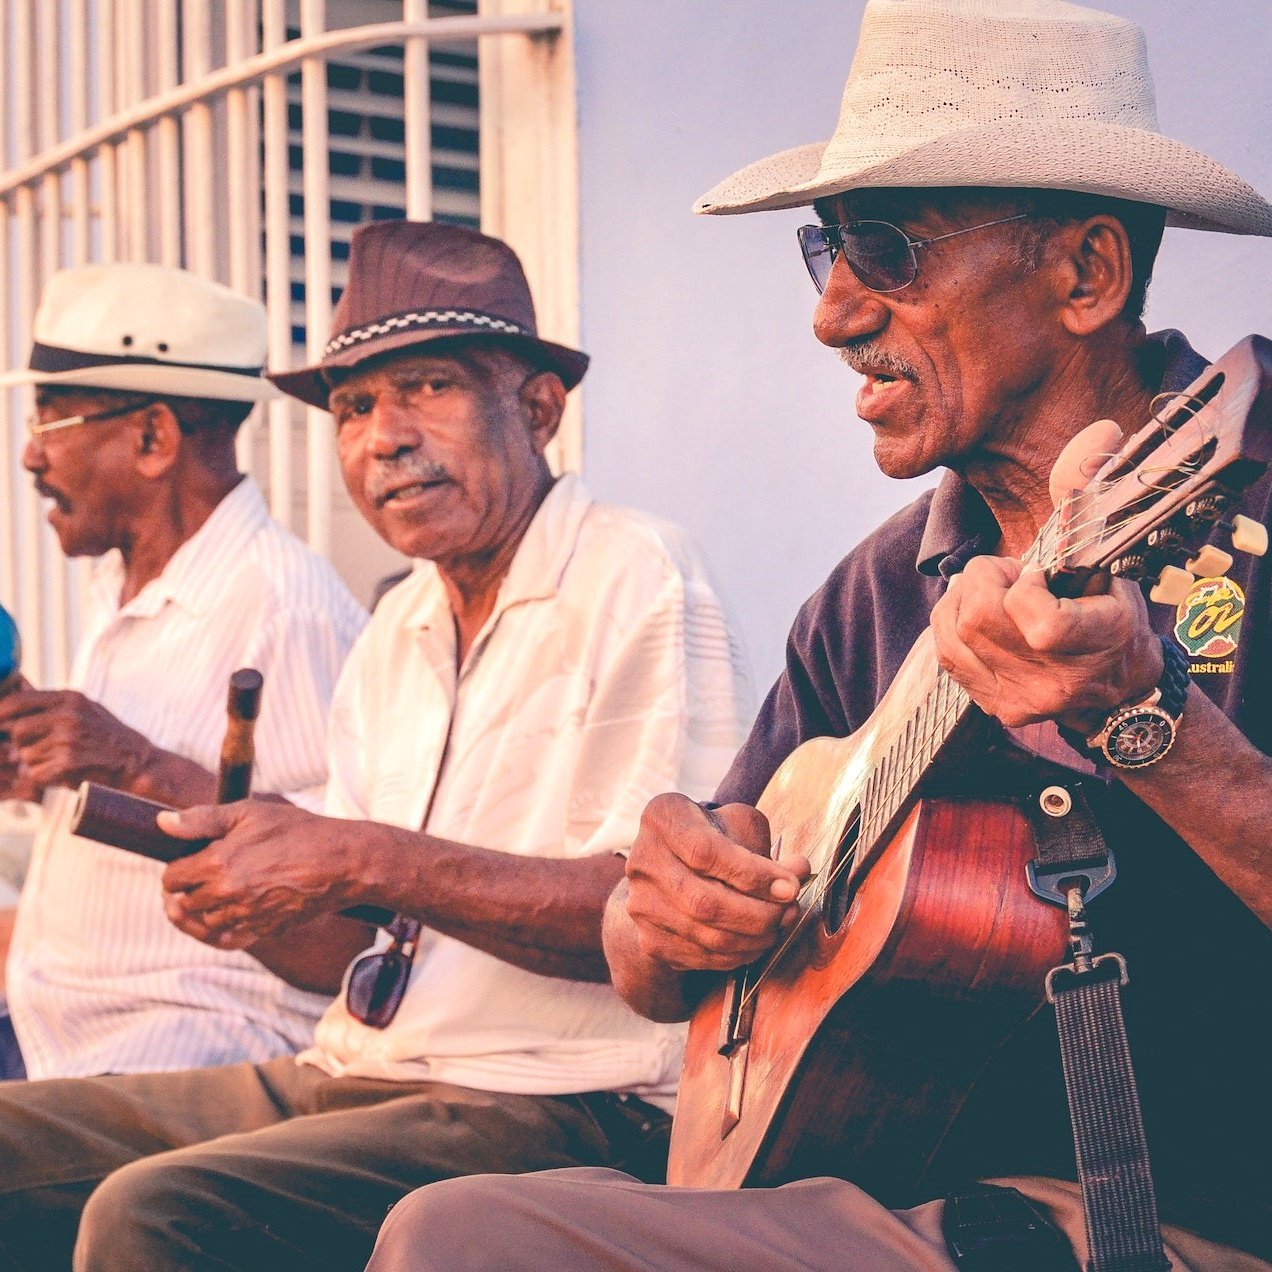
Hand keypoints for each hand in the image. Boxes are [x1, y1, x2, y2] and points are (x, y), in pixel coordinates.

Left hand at [0, 686, 153, 794]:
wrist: (137, 763)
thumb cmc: (107, 736)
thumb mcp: (83, 709)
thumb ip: (50, 701)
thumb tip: (16, 683)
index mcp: (69, 698)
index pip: (15, 702)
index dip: (0, 715)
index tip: (0, 726)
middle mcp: (67, 714)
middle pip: (17, 730)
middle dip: (22, 744)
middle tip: (40, 750)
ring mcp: (68, 738)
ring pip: (25, 755)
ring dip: (35, 763)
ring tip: (58, 761)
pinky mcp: (69, 761)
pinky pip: (35, 773)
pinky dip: (44, 778)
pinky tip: (61, 774)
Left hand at [157, 801, 355, 948]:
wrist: (341, 862)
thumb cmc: (298, 831)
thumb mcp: (250, 813)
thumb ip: (203, 819)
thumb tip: (162, 823)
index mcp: (218, 863)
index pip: (172, 878)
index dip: (176, 870)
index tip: (187, 863)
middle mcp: (227, 895)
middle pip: (184, 903)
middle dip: (185, 891)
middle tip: (197, 879)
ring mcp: (245, 917)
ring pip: (203, 924)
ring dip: (201, 912)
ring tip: (208, 896)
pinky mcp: (263, 931)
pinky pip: (227, 940)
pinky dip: (218, 931)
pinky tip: (221, 918)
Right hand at [622, 792, 808, 973]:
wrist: (670, 870)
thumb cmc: (713, 837)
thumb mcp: (736, 823)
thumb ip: (765, 846)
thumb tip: (798, 873)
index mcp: (663, 818)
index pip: (705, 852)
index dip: (752, 874)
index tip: (790, 886)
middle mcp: (642, 861)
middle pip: (704, 901)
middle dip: (759, 913)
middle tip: (790, 910)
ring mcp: (641, 905)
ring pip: (706, 935)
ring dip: (755, 937)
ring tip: (780, 924)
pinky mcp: (650, 940)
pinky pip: (702, 957)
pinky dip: (739, 954)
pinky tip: (758, 940)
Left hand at [929, 556, 1162, 730]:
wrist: (1119, 693)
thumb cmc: (1116, 627)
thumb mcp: (1116, 586)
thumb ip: (1075, 560)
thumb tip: (1036, 536)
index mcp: (1096, 646)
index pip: (1042, 622)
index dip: (1026, 585)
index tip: (1037, 574)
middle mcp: (1053, 681)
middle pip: (979, 619)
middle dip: (982, 579)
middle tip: (1006, 575)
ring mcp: (1018, 698)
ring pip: (952, 633)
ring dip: (961, 598)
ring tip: (987, 590)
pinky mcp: (993, 704)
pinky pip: (947, 653)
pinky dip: (952, 622)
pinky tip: (971, 611)